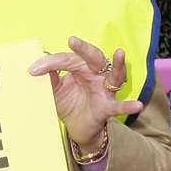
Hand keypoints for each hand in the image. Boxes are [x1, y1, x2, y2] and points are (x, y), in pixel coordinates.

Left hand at [29, 37, 144, 147]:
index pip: (68, 59)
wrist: (78, 129)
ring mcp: (104, 90)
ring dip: (118, 64)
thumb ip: (50, 78)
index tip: (33, 69)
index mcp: (82, 68)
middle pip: (94, 57)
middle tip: (73, 41)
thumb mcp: (56, 90)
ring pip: (114, 75)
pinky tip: (136, 104)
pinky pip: (118, 106)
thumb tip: (37, 65)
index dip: (50, 63)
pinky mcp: (107, 108)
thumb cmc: (70, 104)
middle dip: (84, 49)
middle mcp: (96, 75)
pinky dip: (127, 106)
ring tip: (120, 52)